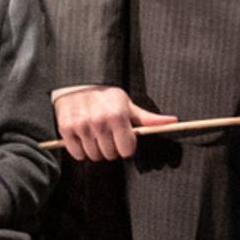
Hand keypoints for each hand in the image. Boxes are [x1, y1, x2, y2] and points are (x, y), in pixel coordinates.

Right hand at [53, 84, 173, 160]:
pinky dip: (80, 151)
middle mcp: (99, 122)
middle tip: (108, 138)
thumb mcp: (128, 105)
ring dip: (96, 150)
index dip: (126, 147)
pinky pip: (77, 154)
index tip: (122, 140)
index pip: (126, 150)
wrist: (77, 83)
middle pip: (110, 155)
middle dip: (111, 149)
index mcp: (117, 116)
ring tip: (95, 137)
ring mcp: (81, 126)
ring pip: (94, 156)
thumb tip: (173, 122)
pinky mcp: (66, 130)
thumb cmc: (105, 96)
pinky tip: (83, 139)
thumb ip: (148, 119)